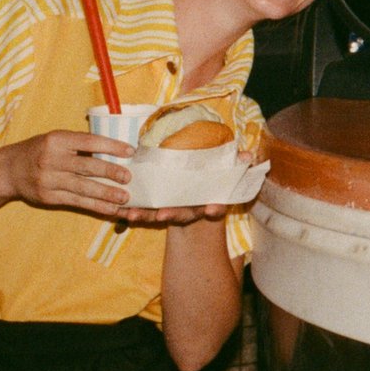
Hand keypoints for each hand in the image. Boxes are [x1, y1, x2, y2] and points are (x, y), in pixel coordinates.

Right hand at [0, 130, 134, 217]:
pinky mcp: (48, 197)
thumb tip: (117, 150)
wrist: (9, 170)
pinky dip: (95, 206)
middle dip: (110, 172)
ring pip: (83, 188)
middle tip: (129, 177)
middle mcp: (51, 159)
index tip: (130, 151)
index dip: (111, 146)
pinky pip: (76, 202)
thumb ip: (80, 144)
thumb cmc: (41, 151)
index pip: (89, 142)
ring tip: (124, 198)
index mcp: (57, 140)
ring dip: (106, 194)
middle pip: (86, 166)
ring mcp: (48, 180)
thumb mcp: (57, 139)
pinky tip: (110, 209)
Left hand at [119, 148, 255, 226]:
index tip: (213, 209)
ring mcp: (172, 211)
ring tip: (131, 214)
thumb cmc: (210, 177)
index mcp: (208, 200)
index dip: (214, 208)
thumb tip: (249, 154)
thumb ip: (237, 164)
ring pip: (158, 216)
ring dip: (145, 216)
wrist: (192, 194)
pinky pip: (143, 212)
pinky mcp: (155, 209)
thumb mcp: (226, 171)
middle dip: (172, 214)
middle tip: (163, 215)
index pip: (215, 205)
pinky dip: (133, 211)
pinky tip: (120, 210)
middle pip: (182, 214)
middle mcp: (190, 209)